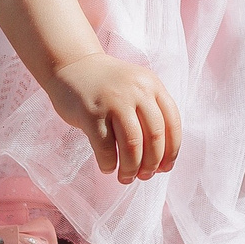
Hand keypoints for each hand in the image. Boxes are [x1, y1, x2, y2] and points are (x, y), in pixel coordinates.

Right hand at [48, 52, 180, 180]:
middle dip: (152, 164)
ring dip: (131, 168)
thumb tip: (162, 160)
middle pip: (154, 136)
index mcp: (152, 85)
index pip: (172, 123)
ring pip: (132, 145)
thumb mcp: (137, 88)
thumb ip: (151, 113)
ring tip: (126, 177)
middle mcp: (136, 91)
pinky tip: (108, 167)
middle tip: (144, 176)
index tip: (165, 168)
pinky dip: (109, 164)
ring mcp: (113, 101)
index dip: (171, 151)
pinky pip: (106, 148)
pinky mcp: (91, 113)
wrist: (72, 66)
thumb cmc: (108, 86)